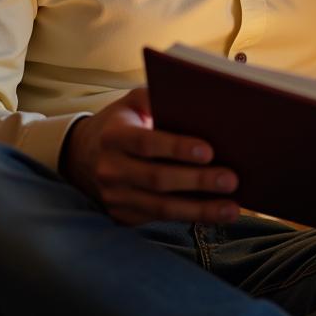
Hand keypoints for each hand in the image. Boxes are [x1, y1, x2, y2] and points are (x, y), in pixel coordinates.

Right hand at [60, 87, 238, 225]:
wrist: (84, 154)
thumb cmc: (124, 121)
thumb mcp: (134, 102)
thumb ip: (157, 97)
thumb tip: (195, 100)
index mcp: (114, 136)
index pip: (146, 143)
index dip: (177, 148)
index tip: (209, 151)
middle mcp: (110, 169)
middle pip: (156, 179)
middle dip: (197, 181)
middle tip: (231, 179)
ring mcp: (114, 196)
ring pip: (160, 207)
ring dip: (199, 210)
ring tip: (231, 208)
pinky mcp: (123, 215)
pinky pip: (160, 218)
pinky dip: (190, 217)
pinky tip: (215, 213)